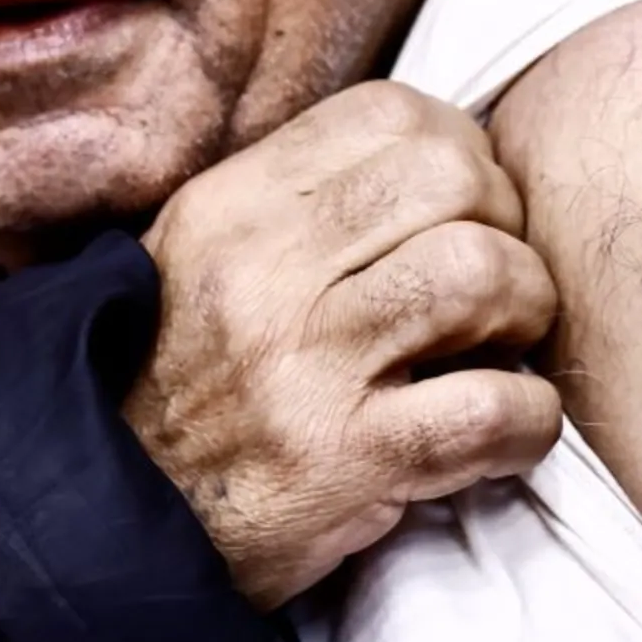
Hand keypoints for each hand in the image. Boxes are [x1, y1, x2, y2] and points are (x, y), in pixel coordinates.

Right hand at [123, 81, 562, 610]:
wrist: (110, 528)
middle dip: (507, 223)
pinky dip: (531, 418)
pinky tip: (510, 427)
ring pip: (482, 274)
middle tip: (495, 279)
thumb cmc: (175, 390)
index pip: (388, 114)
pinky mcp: (344, 462)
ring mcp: (304, 366)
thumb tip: (432, 156)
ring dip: (528, 310)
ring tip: (504, 346)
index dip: (459, 148)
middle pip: (452, 177)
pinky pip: (492, 410)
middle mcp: (263, 272)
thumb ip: (294, 200)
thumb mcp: (197, 258)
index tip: (466, 204)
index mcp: (230, 207)